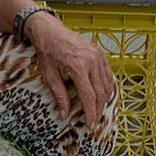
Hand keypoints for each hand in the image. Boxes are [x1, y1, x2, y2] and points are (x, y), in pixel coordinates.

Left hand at [26, 12, 116, 126]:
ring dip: (104, 100)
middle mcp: (92, 61)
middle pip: (101, 93)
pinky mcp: (100, 53)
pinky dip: (107, 87)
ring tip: (97, 110)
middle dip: (98, 109)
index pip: (89, 97)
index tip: (90, 124)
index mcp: (78, 67)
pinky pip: (108, 75)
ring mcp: (98, 56)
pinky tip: (102, 96)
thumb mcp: (49, 76)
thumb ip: (59, 96)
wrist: (50, 31)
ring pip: (107, 85)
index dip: (91, 113)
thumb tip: (65, 114)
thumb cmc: (47, 51)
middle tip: (94, 120)